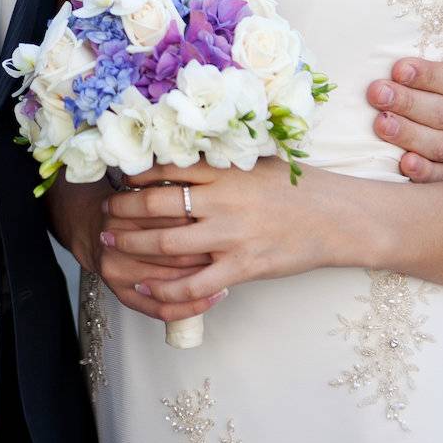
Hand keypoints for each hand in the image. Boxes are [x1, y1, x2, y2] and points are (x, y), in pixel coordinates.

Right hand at [46, 172, 215, 323]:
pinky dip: (190, 307)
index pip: (171, 218)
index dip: (203, 220)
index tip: (228, 219)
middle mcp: (115, 242)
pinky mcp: (122, 295)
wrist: (88, 226)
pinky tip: (214, 298)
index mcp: (122, 211)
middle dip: (206, 250)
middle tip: (234, 246)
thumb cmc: (125, 205)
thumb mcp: (142, 186)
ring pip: (169, 282)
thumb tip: (214, 187)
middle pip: (171, 250)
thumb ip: (169, 187)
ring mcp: (117, 272)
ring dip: (202, 278)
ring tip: (230, 270)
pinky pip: (161, 310)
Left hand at [98, 159, 335, 321]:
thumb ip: (222, 162)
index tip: (120, 177)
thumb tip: (185, 154)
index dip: (136, 174)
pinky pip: (194, 283)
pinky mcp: (242, 268)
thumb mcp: (257, 162)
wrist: (337, 219)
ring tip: (111, 242)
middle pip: (156, 205)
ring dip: (132, 244)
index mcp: (225, 172)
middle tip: (105, 210)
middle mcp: (222, 202)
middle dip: (123, 209)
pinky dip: (164, 288)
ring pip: (166, 243)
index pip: (167, 168)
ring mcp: (231, 237)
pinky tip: (145, 285)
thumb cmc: (299, 187)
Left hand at [368, 20, 442, 182]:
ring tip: (380, 123)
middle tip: (376, 93)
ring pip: (438, 145)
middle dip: (408, 102)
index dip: (429, 76)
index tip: (398, 68)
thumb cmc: (433, 71)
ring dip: (408, 134)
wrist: (424, 106)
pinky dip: (422, 171)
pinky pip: (437, 176)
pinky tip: (403, 163)